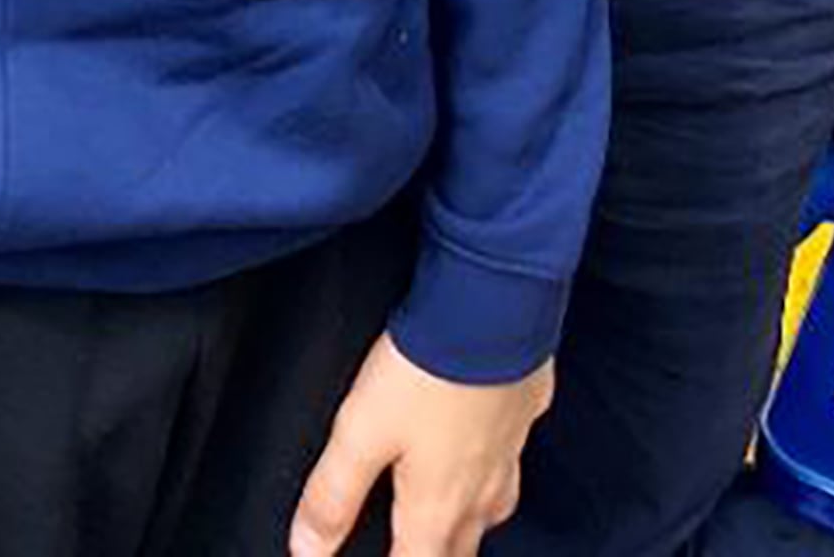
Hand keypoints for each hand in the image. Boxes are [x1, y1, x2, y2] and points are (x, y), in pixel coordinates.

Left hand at [290, 334, 552, 556]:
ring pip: (493, 507)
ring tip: (450, 515)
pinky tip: (484, 436)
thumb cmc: (429, 367)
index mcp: (438, 505)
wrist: (493, 302)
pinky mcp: (527, 407)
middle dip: (437, 556)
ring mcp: (510, 450)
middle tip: (415, 549)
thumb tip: (306, 548)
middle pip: (461, 550)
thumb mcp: (361, 430)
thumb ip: (332, 495)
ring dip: (471, 520)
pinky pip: (514, 450)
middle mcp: (480, 489)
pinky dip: (497, 457)